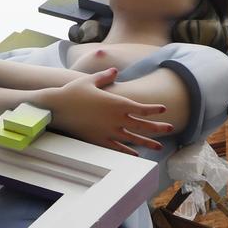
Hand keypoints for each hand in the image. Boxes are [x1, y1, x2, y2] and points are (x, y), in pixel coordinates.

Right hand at [49, 71, 173, 153]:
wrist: (57, 108)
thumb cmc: (73, 92)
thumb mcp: (90, 80)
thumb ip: (105, 77)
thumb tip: (115, 72)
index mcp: (117, 103)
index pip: (141, 108)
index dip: (153, 110)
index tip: (163, 110)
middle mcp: (116, 118)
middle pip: (142, 125)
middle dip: (157, 127)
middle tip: (171, 129)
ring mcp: (109, 131)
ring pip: (133, 138)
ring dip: (147, 143)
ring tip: (159, 147)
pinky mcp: (99, 140)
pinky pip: (117, 147)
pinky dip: (128, 151)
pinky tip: (136, 155)